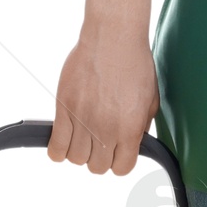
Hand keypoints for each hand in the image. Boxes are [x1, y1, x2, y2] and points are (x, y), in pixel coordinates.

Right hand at [49, 26, 161, 172]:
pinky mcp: (64, 108)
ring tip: (84, 136)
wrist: (113, 38)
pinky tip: (65, 139)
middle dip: (101, 156)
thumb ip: (141, 127)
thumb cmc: (134, 64)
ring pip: (76, 159)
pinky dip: (58, 150)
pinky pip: (56, 146)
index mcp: (130, 128)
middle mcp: (106, 129)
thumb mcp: (150, 100)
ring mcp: (83, 120)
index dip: (120, 161)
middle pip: (98, 167)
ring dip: (80, 151)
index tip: (118, 151)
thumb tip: (133, 143)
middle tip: (101, 140)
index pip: (122, 168)